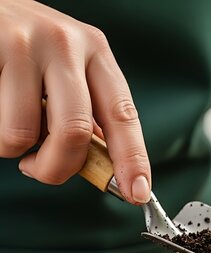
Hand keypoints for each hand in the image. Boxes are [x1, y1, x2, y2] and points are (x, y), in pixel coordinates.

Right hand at [0, 0, 149, 203]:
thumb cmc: (24, 50)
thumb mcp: (66, 71)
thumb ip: (86, 112)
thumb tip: (107, 168)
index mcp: (97, 52)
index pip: (123, 114)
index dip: (133, 158)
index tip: (138, 192)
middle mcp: (68, 44)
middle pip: (76, 130)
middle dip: (59, 167)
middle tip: (39, 169)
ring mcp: (26, 43)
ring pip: (24, 132)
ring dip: (13, 149)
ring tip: (9, 129)